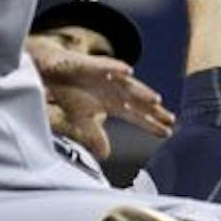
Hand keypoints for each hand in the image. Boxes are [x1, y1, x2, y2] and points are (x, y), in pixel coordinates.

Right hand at [30, 39, 174, 138]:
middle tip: (169, 119)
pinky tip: (127, 71)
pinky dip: (116, 68)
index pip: (137, 114)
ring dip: (141, 91)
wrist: (51, 71)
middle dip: (154, 110)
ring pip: (127, 84)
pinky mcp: (91, 65)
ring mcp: (105, 76)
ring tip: (155, 100)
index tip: (167, 132)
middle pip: (138, 100)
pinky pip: (105, 66)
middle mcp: (114, 89)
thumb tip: (105, 155)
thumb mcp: (83, 119)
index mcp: (114, 102)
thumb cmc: (71, 92)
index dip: (151, 123)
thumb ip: (96, 136)